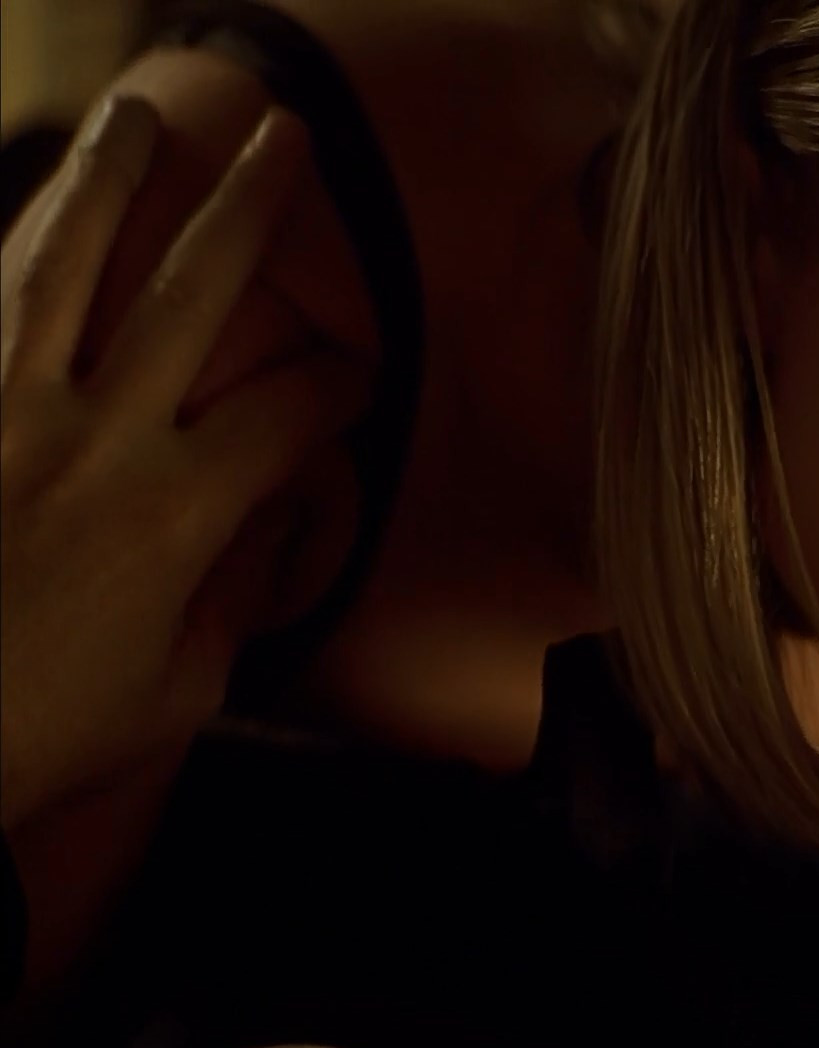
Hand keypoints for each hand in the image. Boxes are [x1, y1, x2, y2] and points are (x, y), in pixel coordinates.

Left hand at [1, 96, 366, 829]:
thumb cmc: (33, 735)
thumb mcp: (172, 694)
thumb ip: (224, 608)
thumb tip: (256, 541)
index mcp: (172, 514)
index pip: (290, 413)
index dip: (341, 381)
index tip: (360, 369)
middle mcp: (93, 439)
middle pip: (190, 293)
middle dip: (248, 211)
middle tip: (286, 141)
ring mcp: (0, 413)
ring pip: (61, 266)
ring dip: (107, 183)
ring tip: (135, 118)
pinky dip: (1, 257)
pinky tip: (25, 219)